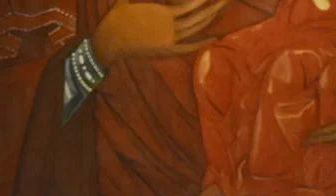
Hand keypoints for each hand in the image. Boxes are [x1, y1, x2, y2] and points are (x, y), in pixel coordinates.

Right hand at [90, 0, 228, 68]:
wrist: (111, 43)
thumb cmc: (118, 16)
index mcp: (164, 13)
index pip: (192, 3)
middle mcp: (172, 27)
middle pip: (200, 15)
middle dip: (216, 5)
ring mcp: (172, 41)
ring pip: (197, 29)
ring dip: (213, 19)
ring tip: (225, 7)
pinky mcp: (169, 51)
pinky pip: (190, 47)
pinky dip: (203, 42)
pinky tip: (216, 37)